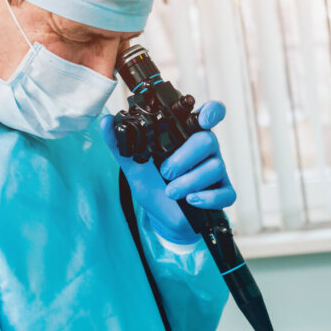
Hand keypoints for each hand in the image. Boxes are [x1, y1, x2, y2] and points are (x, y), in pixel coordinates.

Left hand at [100, 100, 236, 243]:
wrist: (161, 217)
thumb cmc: (153, 186)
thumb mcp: (133, 164)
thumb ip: (120, 143)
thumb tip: (105, 121)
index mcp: (188, 137)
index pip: (210, 115)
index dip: (212, 113)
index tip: (202, 120)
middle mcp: (205, 150)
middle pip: (208, 140)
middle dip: (184, 157)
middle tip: (165, 171)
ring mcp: (216, 171)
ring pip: (215, 167)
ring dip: (189, 181)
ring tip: (171, 192)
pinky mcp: (222, 193)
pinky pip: (225, 193)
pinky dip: (207, 198)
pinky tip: (191, 200)